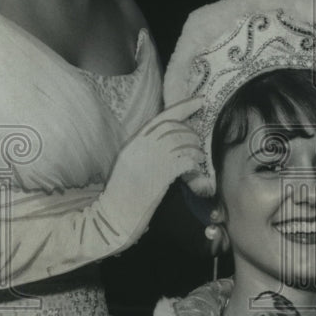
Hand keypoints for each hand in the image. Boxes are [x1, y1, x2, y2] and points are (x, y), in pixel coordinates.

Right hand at [99, 96, 204, 243]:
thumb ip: (146, 150)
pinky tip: (195, 171)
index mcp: (134, 142)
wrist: (114, 214)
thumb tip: (171, 142)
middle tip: (198, 143)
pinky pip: (186, 160)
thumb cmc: (123, 194)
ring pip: (183, 142)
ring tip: (197, 158)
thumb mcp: (130, 164)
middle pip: (175, 127)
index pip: (162, 117)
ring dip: (195, 150)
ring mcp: (152, 158)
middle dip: (192, 133)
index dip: (184, 107)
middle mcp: (143, 146)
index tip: (200, 100)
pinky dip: (194, 164)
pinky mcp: (161, 174)